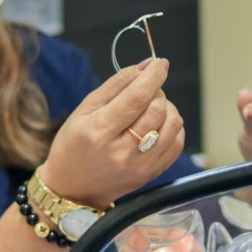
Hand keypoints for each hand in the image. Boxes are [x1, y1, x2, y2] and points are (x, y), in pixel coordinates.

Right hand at [42, 58, 184, 209]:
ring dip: (167, 107)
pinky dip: (172, 126)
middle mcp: (122, 152)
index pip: (137, 97)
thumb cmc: (75, 144)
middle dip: (156, 90)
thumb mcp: (85, 109)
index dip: (153, 76)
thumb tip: (146, 66)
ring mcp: (140, 166)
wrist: (73, 189)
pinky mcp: (152, 174)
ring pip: (173, 124)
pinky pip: (177, 142)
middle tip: (145, 90)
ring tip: (150, 108)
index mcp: (99, 132)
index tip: (158, 63)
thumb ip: (116, 84)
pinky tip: (157, 124)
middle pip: (157, 109)